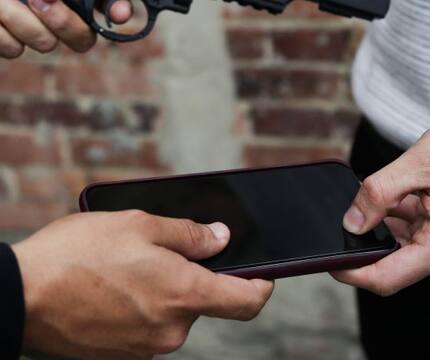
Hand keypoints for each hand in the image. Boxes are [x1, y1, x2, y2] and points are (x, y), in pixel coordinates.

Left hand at [0, 0, 131, 57]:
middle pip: (83, 37)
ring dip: (15, 17)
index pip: (105, 4)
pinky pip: (13, 49)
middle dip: (62, 20)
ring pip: (44, 43)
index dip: (120, 12)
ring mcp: (32, 31)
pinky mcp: (8, 44)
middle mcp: (54, 11)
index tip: (119, 14)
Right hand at [12, 211, 273, 358]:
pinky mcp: (122, 356)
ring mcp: (145, 349)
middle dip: (191, 277)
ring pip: (173, 314)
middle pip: (203, 302)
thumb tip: (221, 238)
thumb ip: (190, 235)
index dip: (261, 286)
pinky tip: (114, 288)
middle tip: (159, 252)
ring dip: (162, 291)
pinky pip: (147, 328)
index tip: (263, 274)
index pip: (247, 302)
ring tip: (126, 268)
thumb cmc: (78, 254)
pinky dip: (142, 308)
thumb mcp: (141, 224)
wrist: (20, 295)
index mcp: (185, 295)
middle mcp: (171, 330)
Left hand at [332, 95, 429, 295]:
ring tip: (405, 181)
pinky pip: (422, 236)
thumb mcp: (423, 159)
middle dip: (372, 233)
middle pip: (395, 261)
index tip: (328, 256)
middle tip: (365, 197)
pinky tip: (413, 187)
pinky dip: (407, 215)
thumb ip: (380, 192)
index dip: (352, 271)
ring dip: (392, 220)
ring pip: (407, 245)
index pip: (388, 277)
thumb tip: (351, 221)